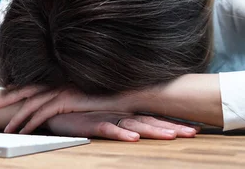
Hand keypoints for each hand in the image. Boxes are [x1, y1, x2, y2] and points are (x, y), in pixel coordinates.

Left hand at [0, 87, 135, 133]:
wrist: (124, 94)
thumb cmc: (108, 95)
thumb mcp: (85, 94)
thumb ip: (72, 96)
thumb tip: (64, 102)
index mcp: (62, 80)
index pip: (36, 84)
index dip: (19, 88)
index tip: (5, 93)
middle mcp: (60, 83)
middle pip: (29, 91)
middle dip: (9, 98)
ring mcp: (63, 91)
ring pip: (33, 104)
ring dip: (18, 118)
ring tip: (7, 129)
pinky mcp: (67, 101)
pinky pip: (44, 113)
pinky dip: (32, 123)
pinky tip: (24, 132)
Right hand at [45, 112, 199, 141]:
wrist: (48, 106)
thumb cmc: (78, 114)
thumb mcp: (103, 118)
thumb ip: (122, 122)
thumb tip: (140, 129)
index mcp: (125, 113)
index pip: (154, 118)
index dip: (174, 122)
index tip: (196, 128)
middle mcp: (119, 113)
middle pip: (151, 121)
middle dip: (173, 127)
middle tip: (195, 132)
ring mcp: (105, 117)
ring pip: (134, 125)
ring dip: (153, 130)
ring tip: (172, 136)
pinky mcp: (88, 123)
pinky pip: (107, 129)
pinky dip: (121, 134)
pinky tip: (133, 138)